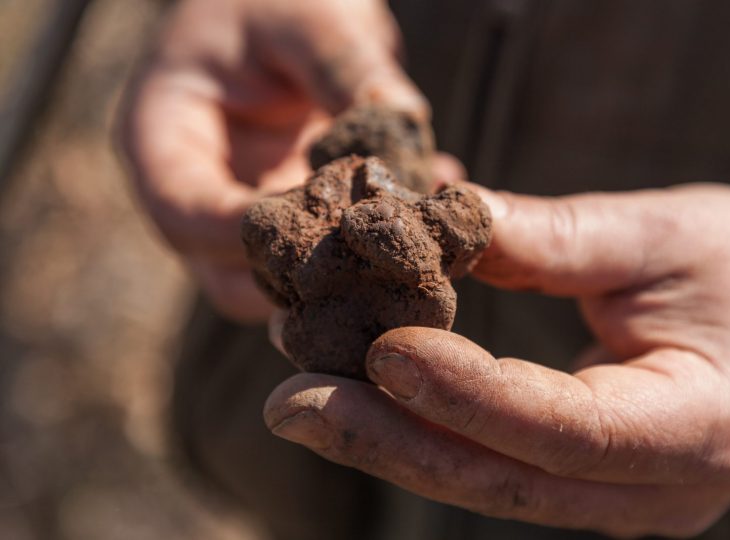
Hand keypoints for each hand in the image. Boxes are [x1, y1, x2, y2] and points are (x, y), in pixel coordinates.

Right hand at [117, 0, 425, 320]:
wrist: (288, 9)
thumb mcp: (307, 19)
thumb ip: (347, 70)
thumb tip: (404, 130)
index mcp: (162, 137)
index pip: (185, 213)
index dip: (247, 236)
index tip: (324, 233)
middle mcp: (198, 190)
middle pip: (228, 276)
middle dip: (302, 279)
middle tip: (374, 259)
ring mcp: (246, 213)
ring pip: (280, 286)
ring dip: (347, 276)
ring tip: (413, 237)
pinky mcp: (293, 221)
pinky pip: (326, 260)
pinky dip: (373, 251)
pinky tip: (427, 211)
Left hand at [264, 183, 729, 536]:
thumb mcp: (670, 234)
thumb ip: (560, 235)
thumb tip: (445, 215)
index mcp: (695, 428)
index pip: (561, 427)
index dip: (466, 392)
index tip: (380, 348)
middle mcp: (652, 490)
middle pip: (502, 479)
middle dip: (390, 441)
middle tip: (290, 404)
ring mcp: (616, 499)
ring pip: (485, 484)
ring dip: (388, 442)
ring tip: (298, 403)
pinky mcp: (584, 483)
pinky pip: (492, 468)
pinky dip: (421, 434)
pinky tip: (358, 401)